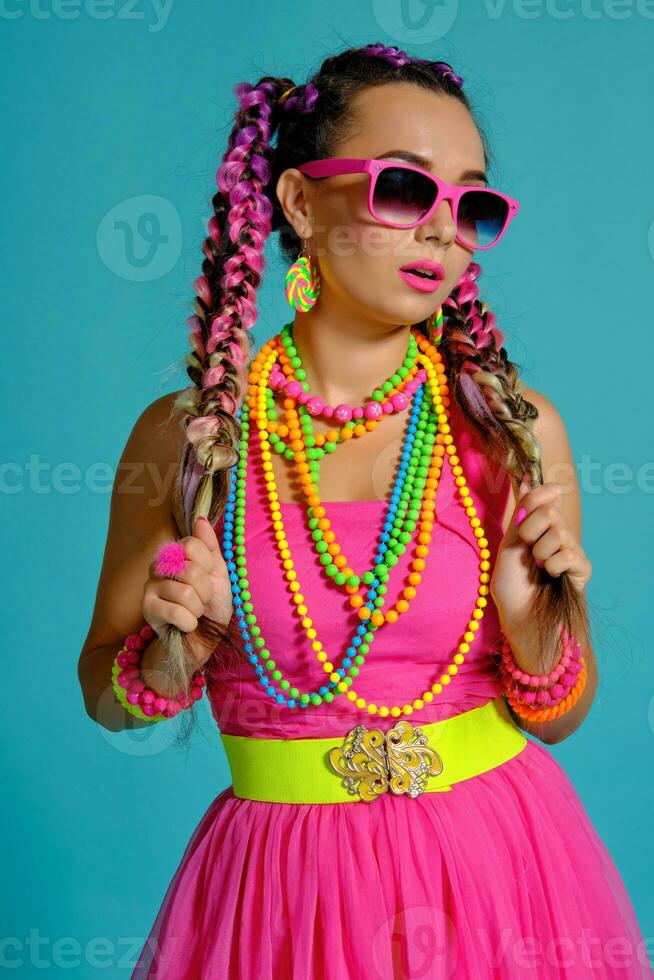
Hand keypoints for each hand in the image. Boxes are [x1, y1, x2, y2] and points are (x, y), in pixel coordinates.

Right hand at [142, 515, 232, 666]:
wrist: (202, 641)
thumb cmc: (210, 608)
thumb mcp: (218, 574)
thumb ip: (210, 547)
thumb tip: (199, 519)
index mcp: (177, 555)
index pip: (192, 544)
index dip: (208, 566)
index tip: (208, 579)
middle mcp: (159, 566)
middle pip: (191, 569)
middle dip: (206, 592)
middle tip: (202, 602)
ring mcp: (150, 587)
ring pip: (185, 593)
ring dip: (198, 610)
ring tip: (194, 614)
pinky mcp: (147, 609)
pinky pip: (177, 612)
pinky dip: (190, 623)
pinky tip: (187, 626)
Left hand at [489, 473, 591, 632]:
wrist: (519, 618)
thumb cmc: (511, 586)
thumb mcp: (509, 545)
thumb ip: (521, 516)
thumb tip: (527, 481)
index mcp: (540, 528)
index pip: (546, 498)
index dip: (540, 492)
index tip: (529, 487)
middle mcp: (558, 535)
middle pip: (551, 511)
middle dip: (531, 530)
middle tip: (527, 550)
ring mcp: (571, 551)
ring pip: (559, 532)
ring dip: (540, 552)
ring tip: (538, 569)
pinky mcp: (582, 568)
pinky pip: (568, 553)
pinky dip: (553, 566)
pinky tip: (551, 577)